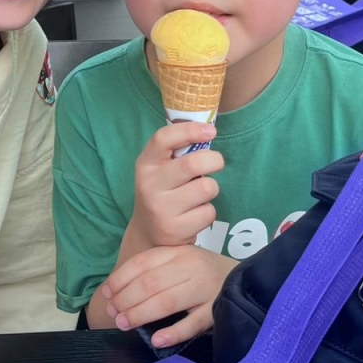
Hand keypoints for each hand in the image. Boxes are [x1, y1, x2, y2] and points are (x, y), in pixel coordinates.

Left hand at [101, 244, 236, 346]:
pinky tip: (157, 340)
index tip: (106, 293)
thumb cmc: (203, 273)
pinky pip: (193, 323)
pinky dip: (173, 332)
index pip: (143, 263)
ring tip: (124, 324)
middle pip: (151, 283)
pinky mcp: (217, 310)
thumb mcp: (181, 261)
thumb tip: (116, 291)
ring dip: (141, 313)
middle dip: (126, 299)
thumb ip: (155, 270)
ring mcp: (206, 289)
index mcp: (179, 253)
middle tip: (113, 313)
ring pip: (168, 301)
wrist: (248, 279)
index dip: (121, 278)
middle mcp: (191, 268)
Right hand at [132, 121, 223, 247]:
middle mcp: (149, 185)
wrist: (147, 233)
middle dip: (214, 160)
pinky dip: (208, 211)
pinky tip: (195, 214)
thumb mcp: (160, 169)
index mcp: (145, 164)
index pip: (163, 138)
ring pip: (206, 188)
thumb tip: (208, 131)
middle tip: (217, 162)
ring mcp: (160, 209)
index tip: (210, 130)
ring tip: (200, 194)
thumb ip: (177, 152)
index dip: (189, 130)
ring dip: (211, 188)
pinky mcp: (174, 229)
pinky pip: (208, 212)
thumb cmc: (162, 192)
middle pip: (192, 164)